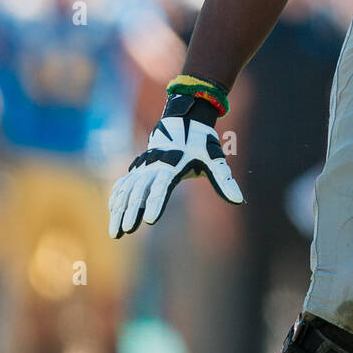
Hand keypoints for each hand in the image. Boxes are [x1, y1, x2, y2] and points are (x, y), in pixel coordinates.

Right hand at [109, 94, 242, 237]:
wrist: (184, 120)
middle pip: (140, 191)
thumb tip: (239, 200)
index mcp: (172, 165)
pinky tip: (112, 212)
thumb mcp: (215, 160)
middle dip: (132, 212)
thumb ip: (224, 181)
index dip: (156, 204)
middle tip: (126, 231)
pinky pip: (124, 183)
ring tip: (116, 232)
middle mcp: (154, 166)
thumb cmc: (201, 143)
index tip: (150, 221)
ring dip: (120, 210)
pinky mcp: (138, 167)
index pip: (162, 188)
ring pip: (128, 190)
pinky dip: (117, 197)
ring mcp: (144, 167)